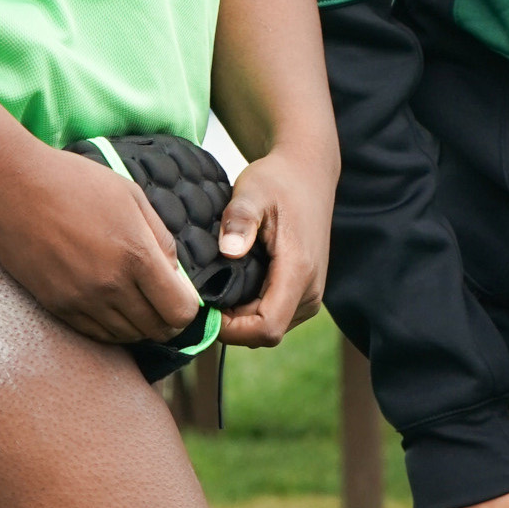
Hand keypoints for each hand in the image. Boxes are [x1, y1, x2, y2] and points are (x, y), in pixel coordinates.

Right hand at [0, 143, 204, 345]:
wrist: (11, 184)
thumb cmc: (72, 181)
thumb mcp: (129, 194)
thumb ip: (160, 236)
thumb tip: (174, 272)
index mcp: (135, 254)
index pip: (180, 312)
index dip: (187, 307)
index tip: (180, 294)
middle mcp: (111, 285)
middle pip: (157, 330)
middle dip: (165, 319)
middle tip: (158, 298)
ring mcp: (81, 300)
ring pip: (127, 337)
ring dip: (137, 323)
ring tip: (131, 298)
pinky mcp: (56, 306)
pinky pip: (96, 334)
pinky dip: (109, 326)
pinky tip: (106, 302)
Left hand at [216, 149, 331, 347]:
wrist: (308, 174)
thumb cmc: (278, 181)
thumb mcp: (253, 191)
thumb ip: (240, 220)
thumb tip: (228, 252)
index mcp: (299, 271)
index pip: (267, 328)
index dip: (231, 330)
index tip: (202, 310)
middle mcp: (310, 291)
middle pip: (265, 333)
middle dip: (230, 325)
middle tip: (198, 297)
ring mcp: (309, 295)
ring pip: (268, 328)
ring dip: (239, 318)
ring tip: (212, 288)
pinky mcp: (304, 292)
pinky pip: (273, 315)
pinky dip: (249, 309)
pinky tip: (230, 284)